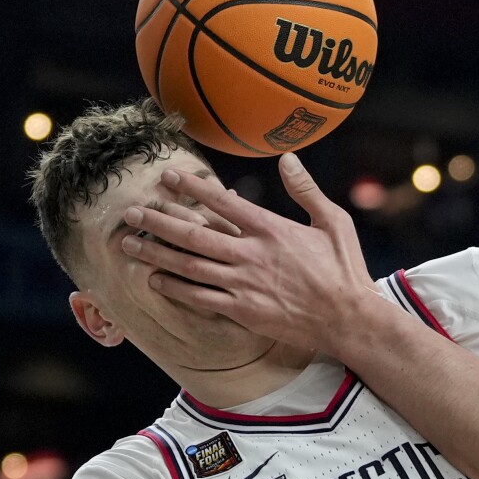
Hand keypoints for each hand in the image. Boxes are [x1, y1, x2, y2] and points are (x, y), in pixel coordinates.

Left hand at [119, 153, 378, 351]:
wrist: (348, 318)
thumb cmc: (344, 269)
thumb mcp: (334, 222)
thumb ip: (306, 190)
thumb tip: (288, 159)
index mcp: (272, 229)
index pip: (223, 203)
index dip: (192, 188)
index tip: (167, 178)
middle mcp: (252, 254)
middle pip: (195, 234)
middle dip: (158, 221)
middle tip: (130, 212)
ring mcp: (244, 284)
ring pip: (190, 266)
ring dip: (157, 254)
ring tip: (129, 245)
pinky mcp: (243, 310)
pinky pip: (200, 298)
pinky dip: (175, 288)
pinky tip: (155, 280)